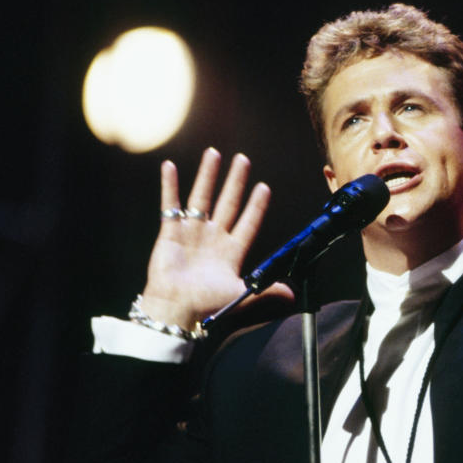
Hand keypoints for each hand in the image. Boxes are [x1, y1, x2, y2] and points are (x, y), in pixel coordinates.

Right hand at [139, 147, 293, 328]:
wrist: (175, 309)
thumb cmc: (206, 304)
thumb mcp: (240, 294)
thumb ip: (266, 290)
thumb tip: (292, 294)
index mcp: (231, 250)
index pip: (248, 221)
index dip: (257, 205)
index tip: (264, 187)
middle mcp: (213, 237)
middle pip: (227, 202)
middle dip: (235, 181)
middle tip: (243, 159)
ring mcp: (192, 232)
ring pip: (202, 196)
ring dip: (208, 175)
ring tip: (214, 152)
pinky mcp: (171, 232)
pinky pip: (170, 204)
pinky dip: (170, 185)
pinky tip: (170, 167)